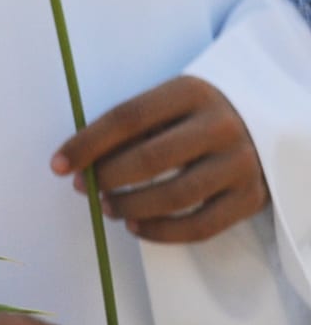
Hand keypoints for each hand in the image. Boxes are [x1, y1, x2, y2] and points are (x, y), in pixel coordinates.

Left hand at [51, 76, 268, 243]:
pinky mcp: (251, 197)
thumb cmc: (196, 118)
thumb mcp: (168, 107)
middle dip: (106, 178)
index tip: (57, 165)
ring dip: (129, 207)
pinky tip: (135, 226)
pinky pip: (199, 226)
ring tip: (108, 207)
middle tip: (83, 188)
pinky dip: (160, 232)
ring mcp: (241, 163)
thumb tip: (74, 164)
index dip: (87, 143)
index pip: (129, 117)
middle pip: (150, 159)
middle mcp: (222, 125)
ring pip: (174, 196)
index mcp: (193, 92)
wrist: (267, 124)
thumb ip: (128, 129)